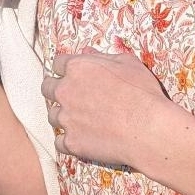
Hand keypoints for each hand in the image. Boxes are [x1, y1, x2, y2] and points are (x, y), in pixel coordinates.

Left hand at [41, 51, 172, 169]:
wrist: (148, 129)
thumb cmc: (142, 93)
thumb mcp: (128, 63)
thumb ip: (104, 56)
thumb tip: (88, 52)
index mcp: (78, 68)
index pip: (58, 63)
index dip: (66, 68)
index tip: (72, 74)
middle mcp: (66, 91)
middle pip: (47, 87)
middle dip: (56, 90)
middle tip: (71, 95)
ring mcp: (66, 118)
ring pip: (52, 116)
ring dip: (63, 116)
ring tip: (81, 119)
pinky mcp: (71, 142)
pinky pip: (60, 142)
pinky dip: (68, 140)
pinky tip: (82, 138)